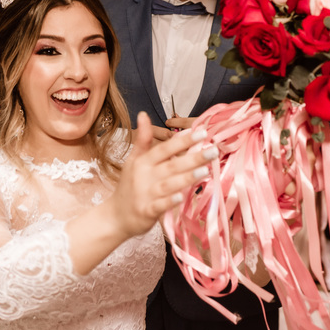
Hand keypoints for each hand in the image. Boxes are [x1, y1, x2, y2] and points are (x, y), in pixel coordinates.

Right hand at [106, 112, 213, 237]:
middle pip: (171, 165)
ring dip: (185, 178)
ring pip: (168, 184)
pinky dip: (170, 202)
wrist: (116, 215)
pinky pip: (160, 206)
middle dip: (192, 157)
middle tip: (214, 150)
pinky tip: (182, 198)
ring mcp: (146, 194)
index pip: (164, 148)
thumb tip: (143, 114)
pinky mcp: (147, 211)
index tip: (201, 132)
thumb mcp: (133, 160)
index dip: (182, 140)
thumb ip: (142, 139)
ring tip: (205, 171)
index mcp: (143, 162)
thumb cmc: (129, 186)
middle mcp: (145, 176)